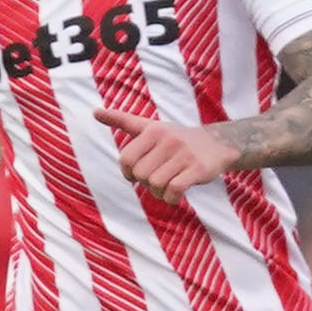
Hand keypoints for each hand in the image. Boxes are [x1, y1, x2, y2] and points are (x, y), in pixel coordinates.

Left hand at [93, 107, 239, 203]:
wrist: (217, 144)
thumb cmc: (177, 139)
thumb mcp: (150, 126)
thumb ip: (123, 120)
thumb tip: (94, 112)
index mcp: (153, 130)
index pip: (126, 159)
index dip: (128, 173)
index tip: (136, 175)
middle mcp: (168, 140)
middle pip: (141, 175)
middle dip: (145, 183)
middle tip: (156, 181)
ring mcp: (184, 155)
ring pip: (156, 184)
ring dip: (159, 193)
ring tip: (166, 189)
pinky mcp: (197, 169)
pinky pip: (175, 190)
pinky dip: (171, 198)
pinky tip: (175, 195)